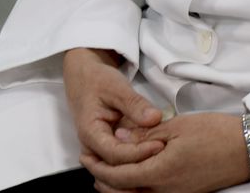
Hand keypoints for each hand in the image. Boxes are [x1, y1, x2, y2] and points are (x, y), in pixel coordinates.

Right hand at [63, 48, 165, 167]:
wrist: (85, 78)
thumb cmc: (97, 81)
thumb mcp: (116, 87)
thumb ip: (134, 103)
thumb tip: (154, 118)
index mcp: (90, 132)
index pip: (115, 154)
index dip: (138, 152)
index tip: (159, 144)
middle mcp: (91, 148)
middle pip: (115, 169)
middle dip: (140, 165)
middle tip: (164, 154)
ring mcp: (98, 152)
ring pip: (117, 171)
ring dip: (138, 168)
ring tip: (160, 158)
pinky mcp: (107, 151)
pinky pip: (121, 163)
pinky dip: (136, 162)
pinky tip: (152, 155)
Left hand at [80, 112, 249, 192]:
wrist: (247, 148)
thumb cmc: (214, 132)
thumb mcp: (175, 126)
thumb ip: (144, 136)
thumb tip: (118, 138)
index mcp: (162, 172)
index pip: (119, 176)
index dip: (98, 167)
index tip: (85, 155)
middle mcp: (167, 190)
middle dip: (103, 180)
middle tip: (90, 163)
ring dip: (118, 186)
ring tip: (105, 171)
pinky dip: (135, 188)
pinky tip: (132, 175)